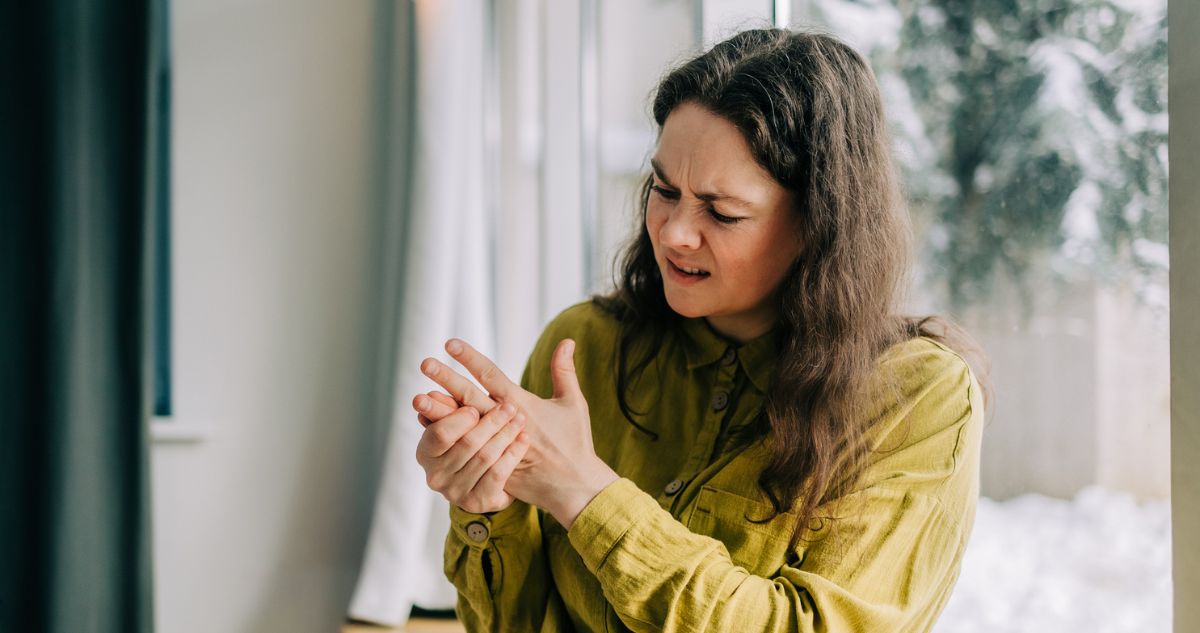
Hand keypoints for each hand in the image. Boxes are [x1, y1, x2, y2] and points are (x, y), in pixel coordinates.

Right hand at [413, 391, 530, 513]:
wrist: (484, 481)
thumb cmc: (468, 443)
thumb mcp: (456, 425)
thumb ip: (446, 409)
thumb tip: (430, 394)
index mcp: (426, 453)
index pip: (440, 434)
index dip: (460, 419)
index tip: (476, 408)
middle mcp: (436, 476)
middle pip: (468, 444)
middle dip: (492, 422)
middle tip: (510, 407)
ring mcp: (455, 493)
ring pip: (485, 457)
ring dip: (506, 435)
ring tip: (520, 419)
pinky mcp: (477, 503)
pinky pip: (498, 474)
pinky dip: (513, 454)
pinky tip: (523, 439)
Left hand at [421, 338, 618, 528]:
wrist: (573, 485)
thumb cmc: (575, 442)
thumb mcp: (573, 403)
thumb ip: (564, 371)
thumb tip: (567, 340)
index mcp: (523, 404)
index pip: (491, 375)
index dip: (471, 358)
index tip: (451, 344)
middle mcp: (506, 423)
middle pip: (470, 397)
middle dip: (446, 379)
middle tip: (425, 363)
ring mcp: (496, 445)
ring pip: (463, 425)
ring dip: (440, 410)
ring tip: (418, 398)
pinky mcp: (492, 464)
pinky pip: (464, 449)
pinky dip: (447, 437)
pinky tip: (429, 426)